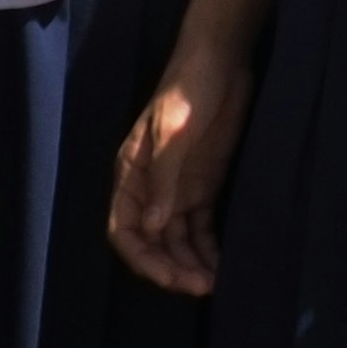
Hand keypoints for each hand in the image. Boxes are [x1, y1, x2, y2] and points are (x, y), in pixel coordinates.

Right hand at [110, 34, 257, 295]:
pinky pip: (200, 230)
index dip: (142, 258)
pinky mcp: (203, 187)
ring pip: (177, 241)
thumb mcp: (174, 130)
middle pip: (152, 243)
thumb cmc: (190, 88)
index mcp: (131, 174)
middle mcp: (151, 189)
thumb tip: (154, 226)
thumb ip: (165, 178)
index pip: (124, 229)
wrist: (222, 60)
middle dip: (171, 268)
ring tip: (214, 284)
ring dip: (190, 265)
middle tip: (200, 287)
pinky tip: (221, 267)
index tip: (168, 278)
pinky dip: (207, 250)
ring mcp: (177, 189)